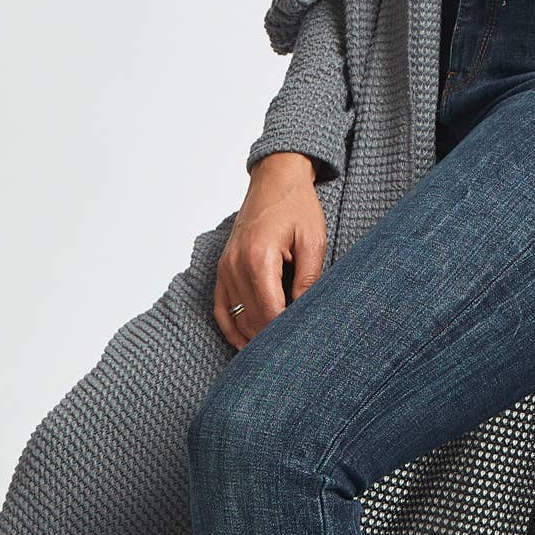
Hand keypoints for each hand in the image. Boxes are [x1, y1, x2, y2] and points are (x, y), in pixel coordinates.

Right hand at [215, 154, 328, 348]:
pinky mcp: (223, 268)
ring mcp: (225, 268)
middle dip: (273, 338)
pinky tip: (244, 343)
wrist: (275, 179)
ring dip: (255, 336)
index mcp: (259, 258)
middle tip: (295, 355)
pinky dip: (231, 327)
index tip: (303, 347)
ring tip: (276, 353)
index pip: (271, 312)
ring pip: (238, 317)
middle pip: (253, 319)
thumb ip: (309, 278)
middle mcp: (236, 266)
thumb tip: (306, 313)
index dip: (287, 333)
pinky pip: (222, 307)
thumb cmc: (296, 206)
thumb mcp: (313, 240)